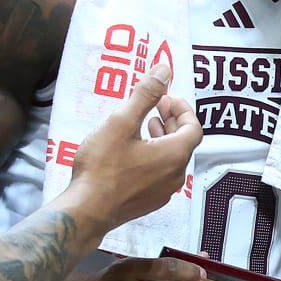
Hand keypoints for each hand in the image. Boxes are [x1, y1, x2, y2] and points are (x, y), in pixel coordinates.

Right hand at [71, 62, 202, 229]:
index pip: (194, 127)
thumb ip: (145, 94)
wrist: (86, 211)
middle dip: (173, 121)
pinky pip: (160, 173)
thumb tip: (164, 70)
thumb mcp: (122, 122)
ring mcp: (163, 191)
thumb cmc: (102, 167)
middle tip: (158, 106)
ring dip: (163, 138)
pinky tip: (133, 152)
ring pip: (172, 159)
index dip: (183, 109)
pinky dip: (154, 156)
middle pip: (184, 142)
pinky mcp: (149, 201)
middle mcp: (175, 175)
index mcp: (174, 154)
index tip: (168, 98)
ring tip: (146, 125)